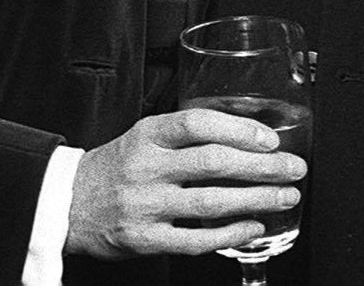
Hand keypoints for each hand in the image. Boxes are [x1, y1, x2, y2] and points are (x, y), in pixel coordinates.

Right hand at [67, 107, 305, 259]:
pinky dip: (231, 234)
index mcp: (146, 134)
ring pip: (212, 203)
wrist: (70, 203)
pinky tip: (255, 227)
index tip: (269, 138)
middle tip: (293, 168)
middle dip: (262, 166)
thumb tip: (239, 133)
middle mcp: (147, 167)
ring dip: (257, 199)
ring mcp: (147, 205)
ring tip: (285, 197)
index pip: (197, 124)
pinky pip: (197, 239)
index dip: (238, 129)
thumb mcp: (141, 136)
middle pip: (213, 163)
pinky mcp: (147, 239)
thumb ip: (181, 135)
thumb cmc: (115, 166)